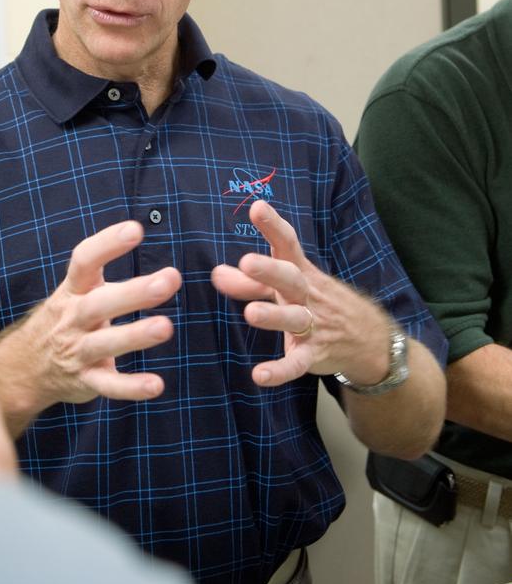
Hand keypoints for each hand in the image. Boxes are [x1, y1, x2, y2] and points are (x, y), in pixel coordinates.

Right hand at [0, 221, 181, 431]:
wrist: (25, 366)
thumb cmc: (65, 318)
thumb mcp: (76, 289)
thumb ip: (103, 267)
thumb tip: (140, 229)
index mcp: (73, 290)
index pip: (84, 260)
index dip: (107, 244)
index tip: (136, 229)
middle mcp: (72, 318)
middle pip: (100, 303)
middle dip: (134, 292)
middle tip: (170, 279)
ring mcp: (77, 351)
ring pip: (106, 343)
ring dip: (136, 335)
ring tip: (165, 327)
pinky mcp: (85, 381)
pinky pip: (108, 385)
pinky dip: (130, 387)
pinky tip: (156, 385)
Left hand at [211, 200, 389, 387]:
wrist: (367, 336)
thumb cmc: (314, 300)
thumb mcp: (286, 285)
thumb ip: (248, 282)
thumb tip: (215, 273)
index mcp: (299, 271)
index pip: (287, 244)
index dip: (273, 225)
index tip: (257, 207)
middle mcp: (307, 294)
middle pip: (290, 279)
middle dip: (270, 269)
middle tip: (247, 261)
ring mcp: (313, 324)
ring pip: (293, 319)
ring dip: (273, 316)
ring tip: (251, 314)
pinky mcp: (314, 354)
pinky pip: (296, 363)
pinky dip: (279, 371)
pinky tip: (259, 376)